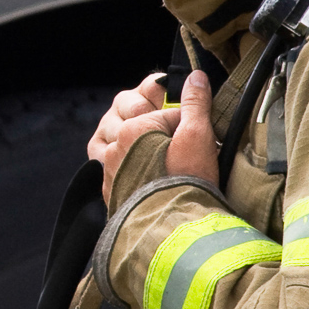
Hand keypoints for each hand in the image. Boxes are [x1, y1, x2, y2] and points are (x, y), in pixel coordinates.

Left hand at [92, 71, 220, 200]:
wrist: (173, 231)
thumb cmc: (188, 183)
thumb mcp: (198, 136)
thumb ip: (195, 103)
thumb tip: (195, 77)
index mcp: (135, 128)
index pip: (166, 115)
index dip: (187, 125)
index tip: (200, 139)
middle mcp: (115, 146)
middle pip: (141, 126)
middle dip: (159, 131)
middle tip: (178, 147)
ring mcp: (109, 170)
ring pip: (120, 145)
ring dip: (137, 147)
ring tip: (159, 159)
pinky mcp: (109, 191)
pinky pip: (110, 169)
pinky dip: (126, 167)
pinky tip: (143, 175)